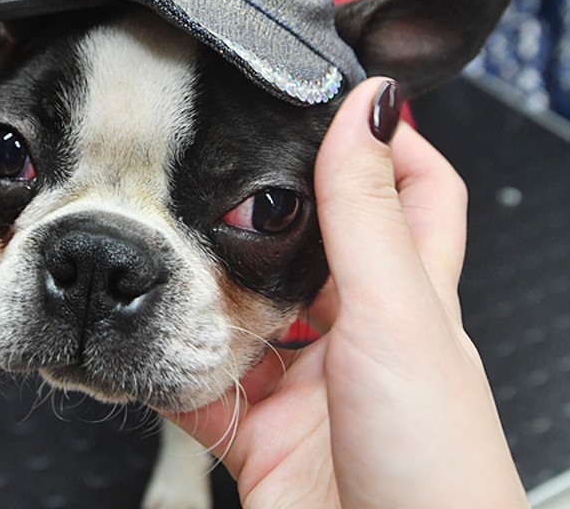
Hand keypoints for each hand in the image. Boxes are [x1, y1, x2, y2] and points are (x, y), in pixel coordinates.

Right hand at [165, 78, 526, 507]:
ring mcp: (305, 388)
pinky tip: (136, 339)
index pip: (414, 197)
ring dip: (203, 291)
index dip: (383, 145)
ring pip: (241, 316)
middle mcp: (357, 337)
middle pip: (312, 251)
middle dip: (267, 212)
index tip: (335, 103)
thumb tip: (371, 108)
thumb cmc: (433, 465)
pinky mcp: (258, 436)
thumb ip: (367, 215)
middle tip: (218, 168)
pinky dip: (164, 365)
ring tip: (162, 243)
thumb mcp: (397, 314)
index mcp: (409, 298)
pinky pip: (198, 387)